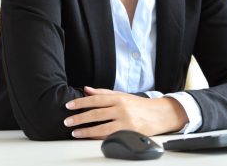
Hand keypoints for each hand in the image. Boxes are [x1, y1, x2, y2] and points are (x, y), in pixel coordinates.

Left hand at [63, 86, 187, 138]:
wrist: (160, 114)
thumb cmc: (140, 105)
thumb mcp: (122, 95)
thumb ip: (104, 93)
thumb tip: (86, 90)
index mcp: (118, 98)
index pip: (96, 99)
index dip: (81, 102)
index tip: (69, 106)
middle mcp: (121, 108)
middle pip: (96, 113)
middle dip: (80, 118)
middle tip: (67, 121)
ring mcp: (126, 121)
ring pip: (102, 127)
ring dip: (86, 130)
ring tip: (75, 132)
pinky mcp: (130, 132)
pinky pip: (110, 136)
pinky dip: (98, 137)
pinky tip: (89, 137)